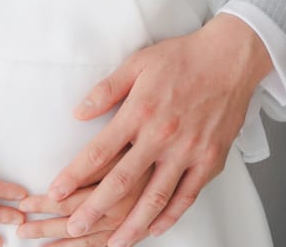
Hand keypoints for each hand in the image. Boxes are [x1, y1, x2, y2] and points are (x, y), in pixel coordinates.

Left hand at [33, 15, 270, 246]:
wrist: (230, 58)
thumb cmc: (182, 59)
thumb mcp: (137, 64)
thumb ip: (106, 90)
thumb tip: (77, 113)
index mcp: (140, 111)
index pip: (99, 151)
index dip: (74, 174)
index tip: (56, 192)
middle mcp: (162, 135)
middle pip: (122, 181)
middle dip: (94, 208)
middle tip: (73, 228)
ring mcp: (188, 151)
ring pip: (155, 198)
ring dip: (132, 225)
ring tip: (113, 244)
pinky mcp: (210, 160)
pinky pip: (187, 196)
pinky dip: (170, 216)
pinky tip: (154, 229)